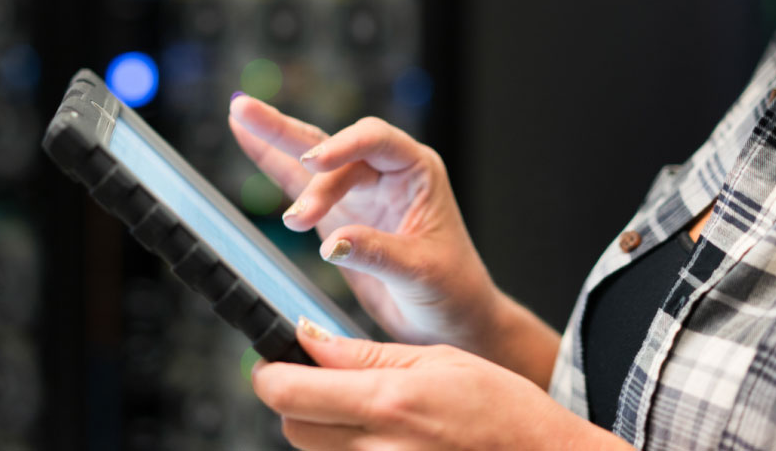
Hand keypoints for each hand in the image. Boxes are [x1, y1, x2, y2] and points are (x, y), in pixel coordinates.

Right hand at [228, 96, 499, 351]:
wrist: (451, 321)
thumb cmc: (452, 291)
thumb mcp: (421, 273)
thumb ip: (377, 254)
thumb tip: (332, 244)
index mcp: (417, 172)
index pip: (376, 141)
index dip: (343, 147)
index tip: (313, 164)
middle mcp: (387, 173)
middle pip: (335, 143)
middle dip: (293, 135)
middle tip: (250, 120)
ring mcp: (360, 191)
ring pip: (313, 159)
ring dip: (276, 140)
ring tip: (239, 113)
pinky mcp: (339, 214)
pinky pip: (301, 183)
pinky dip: (273, 162)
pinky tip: (247, 137)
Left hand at [252, 319, 631, 450]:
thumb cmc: (503, 410)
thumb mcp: (436, 360)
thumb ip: (364, 354)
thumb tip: (307, 337)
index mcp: (388, 405)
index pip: (289, 391)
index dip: (271, 370)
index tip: (276, 357)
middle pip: (292, 425)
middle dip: (298, 397)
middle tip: (328, 378)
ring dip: (324, 427)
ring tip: (371, 411)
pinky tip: (385, 438)